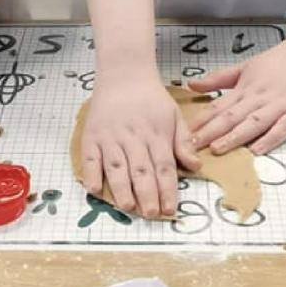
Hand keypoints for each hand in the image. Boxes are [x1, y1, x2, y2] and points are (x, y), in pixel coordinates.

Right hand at [80, 71, 199, 218]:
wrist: (124, 73)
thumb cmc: (151, 98)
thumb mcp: (174, 115)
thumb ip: (183, 142)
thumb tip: (195, 167)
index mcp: (156, 134)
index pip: (164, 166)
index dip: (167, 189)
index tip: (170, 209)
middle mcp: (133, 137)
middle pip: (141, 170)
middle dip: (147, 194)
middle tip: (151, 214)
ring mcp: (110, 137)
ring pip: (116, 166)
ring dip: (122, 188)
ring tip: (128, 207)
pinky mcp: (92, 135)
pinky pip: (90, 157)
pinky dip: (91, 173)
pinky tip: (95, 189)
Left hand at [187, 35, 285, 154]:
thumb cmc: (281, 60)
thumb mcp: (246, 66)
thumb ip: (219, 79)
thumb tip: (191, 85)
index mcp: (245, 88)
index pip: (219, 107)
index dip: (201, 121)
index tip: (183, 134)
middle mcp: (259, 97)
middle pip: (232, 117)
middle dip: (211, 133)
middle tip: (192, 147)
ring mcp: (280, 106)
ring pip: (254, 123)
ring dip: (235, 136)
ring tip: (218, 148)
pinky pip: (283, 128)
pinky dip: (270, 138)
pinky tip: (257, 149)